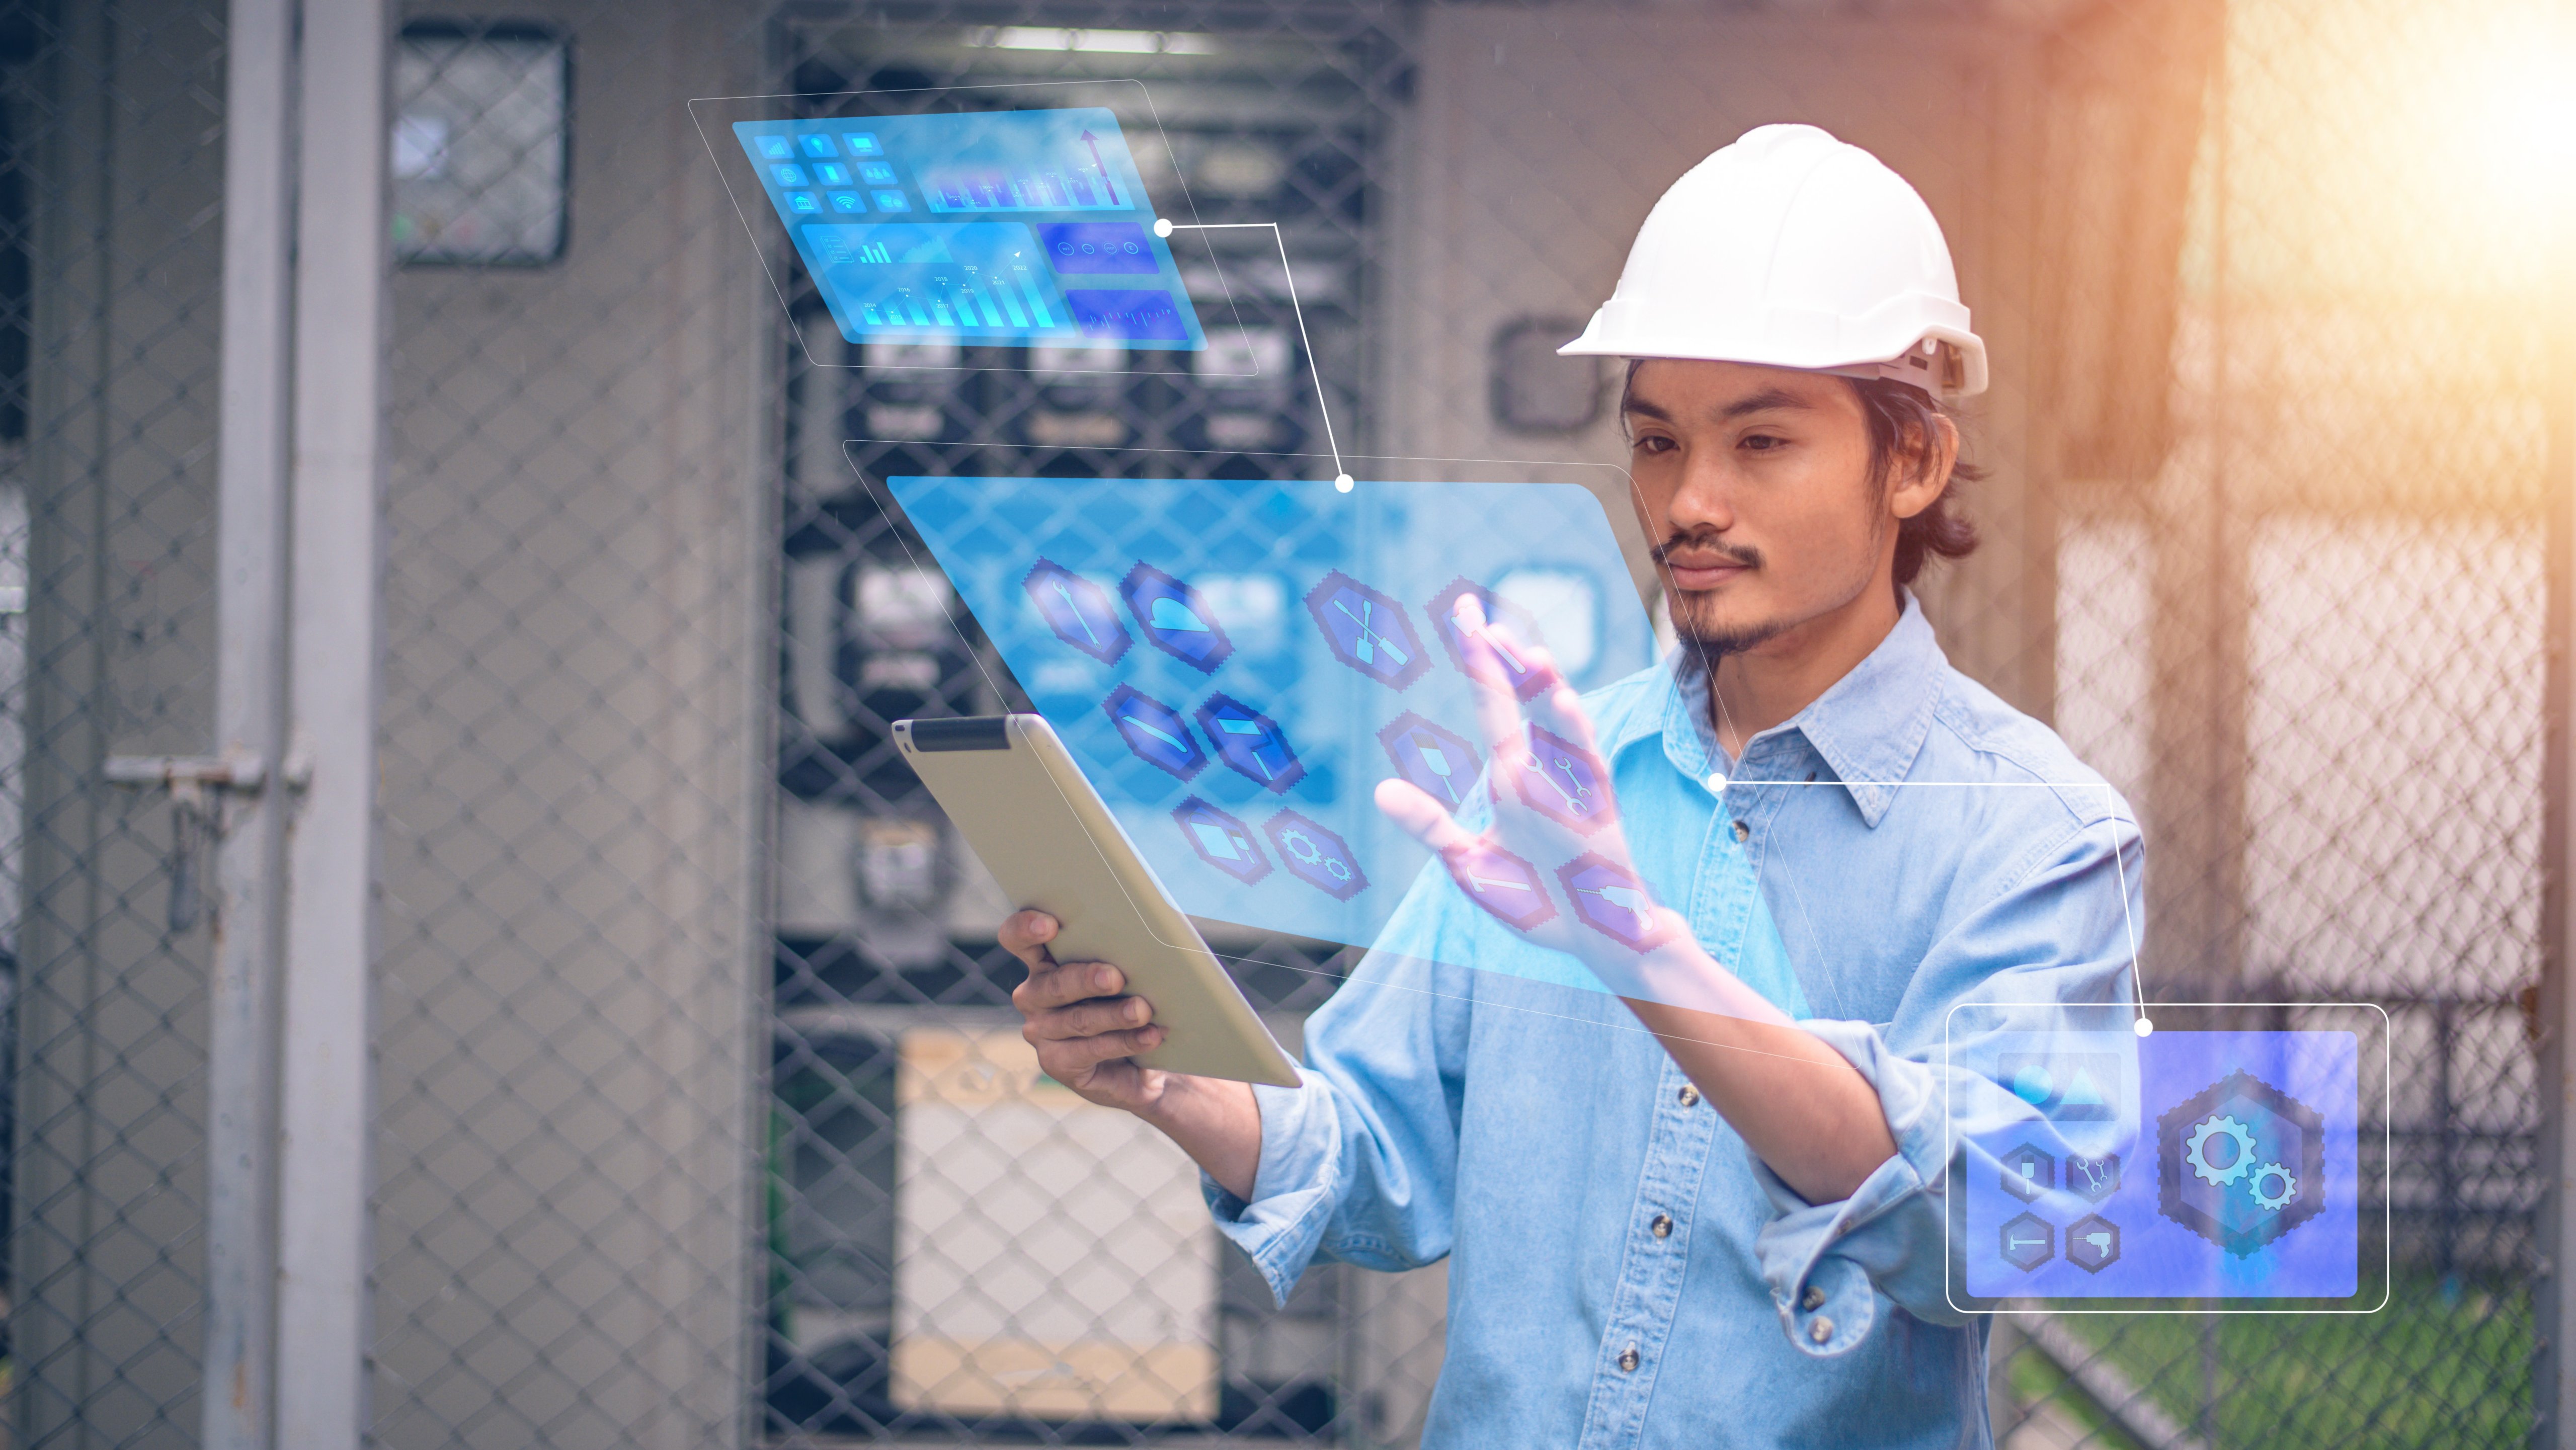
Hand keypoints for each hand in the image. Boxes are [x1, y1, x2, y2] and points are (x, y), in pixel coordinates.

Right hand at [1000, 908, 1265, 1198]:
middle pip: (1052, 984)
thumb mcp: (1125, 973)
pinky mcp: (1057, 1064)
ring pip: (1077, 1020)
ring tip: (1143, 1011)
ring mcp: (1042, 1032)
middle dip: (1085, 979)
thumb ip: (1122, 954)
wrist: (1142, 1061)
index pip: (1018, 939)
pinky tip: (1150, 1036)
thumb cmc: (1130, 1000)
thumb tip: (1149, 937)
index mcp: (1043, 962)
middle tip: (1115, 977)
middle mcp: (1034, 996)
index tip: (1050, 925)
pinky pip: (1090, 1051)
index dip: (1025, 928)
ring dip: (1114, 1015)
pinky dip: (1124, 1042)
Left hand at [1374, 597, 1723, 1010]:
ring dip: (1544, 690)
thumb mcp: (1467, 863)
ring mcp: (1571, 792)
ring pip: (1558, 727)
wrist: (1592, 940)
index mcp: (1512, 774)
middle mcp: (1543, 772)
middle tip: (1480, 617)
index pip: (1493, 702)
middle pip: (1524, 703)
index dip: (1479, 657)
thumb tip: (1381, 791)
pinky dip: (1577, 739)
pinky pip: (1588, 771)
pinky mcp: (1596, 818)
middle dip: (1505, 661)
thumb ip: (1429, 825)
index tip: (1466, 610)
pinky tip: (1566, 708)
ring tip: (1525, 652)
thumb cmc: (1536, 899)